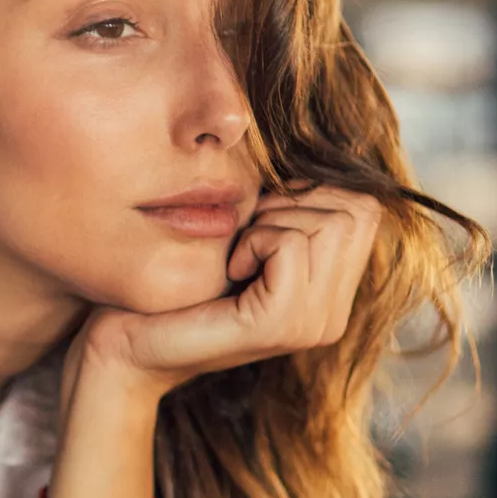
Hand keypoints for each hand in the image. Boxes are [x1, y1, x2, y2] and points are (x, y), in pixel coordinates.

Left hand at [76, 184, 381, 398]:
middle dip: (297, 204)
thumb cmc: (177, 284)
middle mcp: (333, 317)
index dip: (312, 194)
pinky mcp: (279, 325)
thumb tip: (323, 153)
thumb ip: (294, 211)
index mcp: (333, 297)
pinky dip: (256, 240)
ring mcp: (313, 325)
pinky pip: (292, 243)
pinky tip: (231, 268)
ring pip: (330, 224)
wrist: (129, 344)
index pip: (367, 209)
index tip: (261, 220)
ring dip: (274, 221)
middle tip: (248, 236)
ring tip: (240, 254)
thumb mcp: (246, 239)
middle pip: (358, 211)